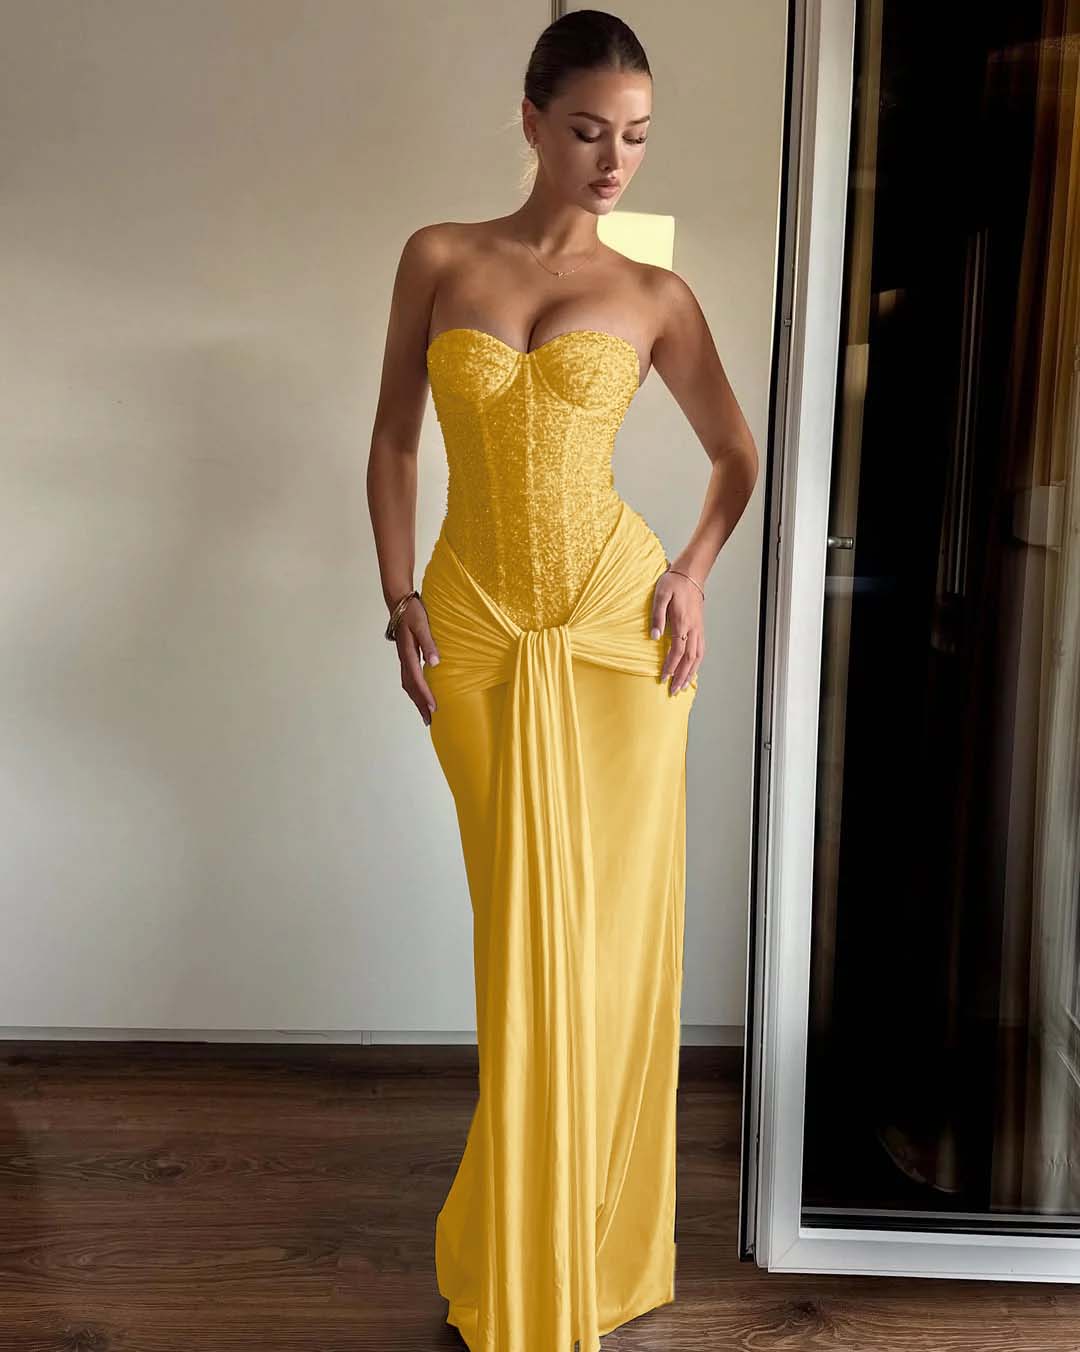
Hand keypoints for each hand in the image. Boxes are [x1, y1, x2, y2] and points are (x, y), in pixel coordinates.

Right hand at [395, 595, 440, 725]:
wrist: (399, 602)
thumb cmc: (412, 612)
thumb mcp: (422, 625)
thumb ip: (429, 643)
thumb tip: (435, 663)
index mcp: (408, 653)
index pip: (416, 679)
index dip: (425, 694)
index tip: (433, 707)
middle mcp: (404, 658)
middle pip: (410, 687)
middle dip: (419, 704)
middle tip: (428, 720)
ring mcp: (403, 658)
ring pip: (408, 684)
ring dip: (416, 699)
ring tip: (425, 712)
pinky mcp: (405, 655)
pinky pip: (408, 677)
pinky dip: (415, 689)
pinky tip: (421, 692)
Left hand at [650, 568, 704, 693]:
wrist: (690, 573)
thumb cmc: (673, 582)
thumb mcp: (660, 595)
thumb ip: (657, 616)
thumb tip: (654, 636)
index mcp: (683, 622)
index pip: (677, 651)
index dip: (671, 666)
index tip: (663, 677)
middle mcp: (693, 629)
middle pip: (689, 659)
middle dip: (681, 676)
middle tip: (673, 690)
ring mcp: (699, 629)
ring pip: (697, 657)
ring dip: (690, 673)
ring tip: (683, 686)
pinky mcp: (700, 627)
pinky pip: (701, 650)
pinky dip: (697, 663)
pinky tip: (692, 670)